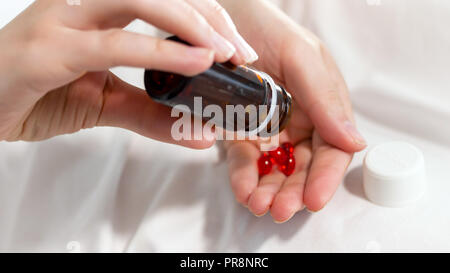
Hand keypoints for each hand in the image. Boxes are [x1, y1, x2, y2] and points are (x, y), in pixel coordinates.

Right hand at [0, 0, 257, 146]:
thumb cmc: (38, 93)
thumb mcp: (105, 103)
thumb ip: (151, 114)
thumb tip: (199, 131)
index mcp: (101, 10)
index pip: (167, 0)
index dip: (208, 17)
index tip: (239, 48)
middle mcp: (85, 3)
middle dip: (211, 18)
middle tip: (243, 53)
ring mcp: (66, 18)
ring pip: (144, 1)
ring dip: (193, 24)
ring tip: (227, 52)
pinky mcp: (49, 47)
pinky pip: (115, 43)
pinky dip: (160, 51)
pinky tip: (195, 60)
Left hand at [221, 0, 366, 221]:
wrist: (224, 19)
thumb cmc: (268, 29)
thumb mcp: (302, 57)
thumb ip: (325, 98)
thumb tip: (353, 141)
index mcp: (322, 106)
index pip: (331, 149)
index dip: (325, 177)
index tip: (314, 198)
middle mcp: (298, 122)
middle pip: (302, 167)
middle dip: (294, 192)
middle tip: (281, 208)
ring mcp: (268, 129)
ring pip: (274, 170)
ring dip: (268, 191)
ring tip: (259, 203)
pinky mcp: (240, 131)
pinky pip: (244, 159)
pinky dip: (243, 177)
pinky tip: (243, 189)